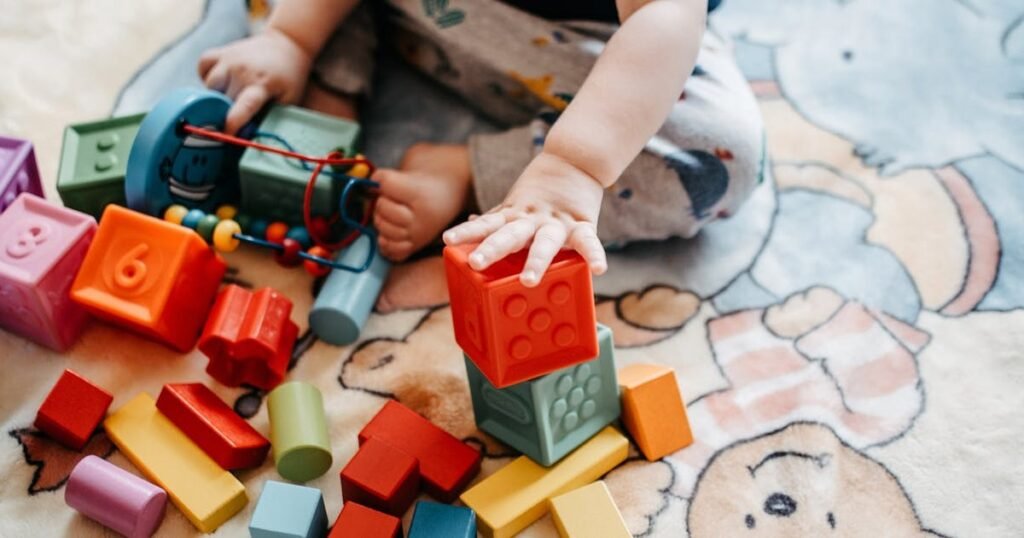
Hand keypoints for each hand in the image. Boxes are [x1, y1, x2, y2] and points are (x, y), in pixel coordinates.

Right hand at [198, 28, 312, 133]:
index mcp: (262, 84)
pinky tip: (221, 82)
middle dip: (225, 112)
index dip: (232, 123)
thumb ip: (268, 117)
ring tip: (230, 97)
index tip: (225, 136)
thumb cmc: (288, 78)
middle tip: (235, 117)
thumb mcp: (288, 100)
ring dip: (215, 95)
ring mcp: (229, 59)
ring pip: (209, 85)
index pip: (243, 107)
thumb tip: (246, 137)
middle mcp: (242, 70)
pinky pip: (203, 66)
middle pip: (222, 100)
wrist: (287, 43)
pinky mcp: (221, 51)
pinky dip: (206, 76)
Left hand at [443, 151, 606, 286]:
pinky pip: (588, 242)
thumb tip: (473, 222)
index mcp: (514, 215)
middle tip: (475, 262)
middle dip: (492, 249)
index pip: (486, 224)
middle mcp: (532, 220)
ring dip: (536, 260)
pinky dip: (594, 255)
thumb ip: (497, 216)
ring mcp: (557, 223)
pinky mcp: (582, 225)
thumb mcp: (516, 202)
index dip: (467, 232)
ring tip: (529, 280)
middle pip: (509, 235)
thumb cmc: (543, 189)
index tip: (449, 241)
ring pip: (545, 242)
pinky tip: (599, 270)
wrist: (577, 159)